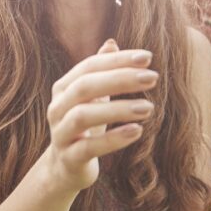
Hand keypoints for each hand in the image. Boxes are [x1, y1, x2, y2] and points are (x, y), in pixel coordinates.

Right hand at [43, 39, 156, 193]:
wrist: (66, 167)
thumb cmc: (85, 126)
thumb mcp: (92, 98)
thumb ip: (100, 72)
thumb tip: (111, 43)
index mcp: (64, 88)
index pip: (90, 66)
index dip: (117, 60)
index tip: (148, 57)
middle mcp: (57, 107)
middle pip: (85, 86)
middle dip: (120, 79)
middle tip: (153, 78)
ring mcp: (60, 133)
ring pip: (83, 116)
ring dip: (118, 110)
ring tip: (149, 108)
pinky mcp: (69, 158)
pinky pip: (88, 147)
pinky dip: (113, 139)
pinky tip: (137, 132)